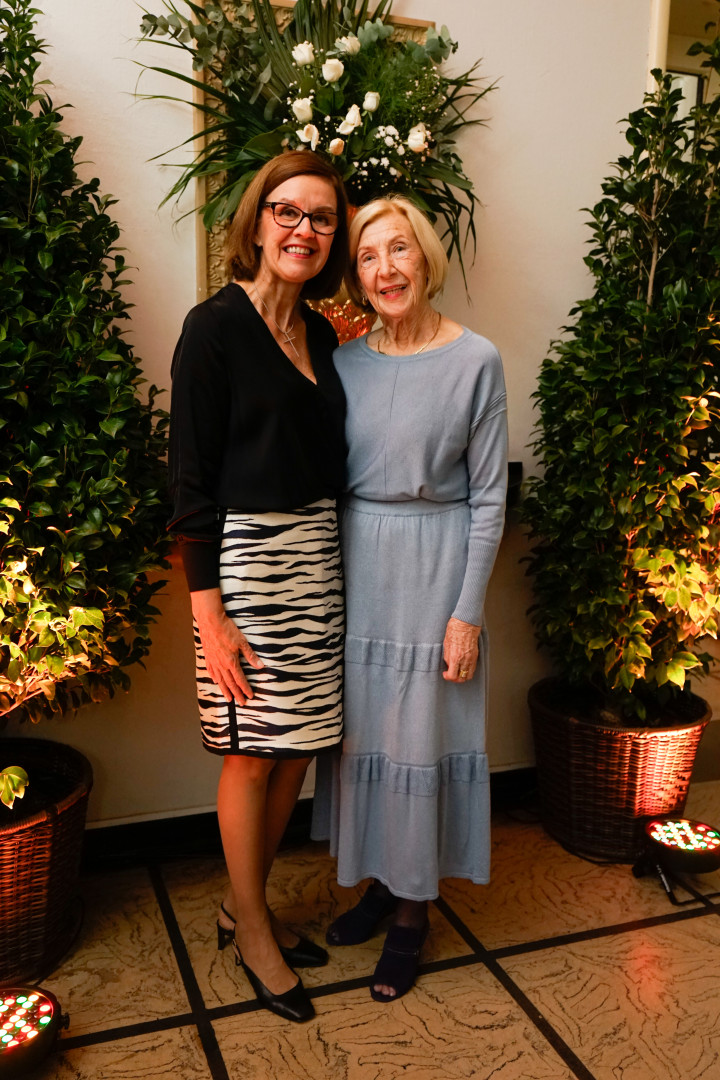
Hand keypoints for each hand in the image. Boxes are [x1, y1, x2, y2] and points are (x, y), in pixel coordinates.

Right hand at [190, 588, 263, 704]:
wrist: (210, 621)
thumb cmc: (227, 629)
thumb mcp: (242, 642)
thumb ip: (251, 655)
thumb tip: (260, 666)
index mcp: (231, 662)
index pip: (240, 679)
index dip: (245, 689)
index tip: (250, 696)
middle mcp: (221, 665)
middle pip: (230, 683)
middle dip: (237, 694)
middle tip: (241, 703)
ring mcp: (213, 661)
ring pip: (220, 680)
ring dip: (225, 690)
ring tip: (229, 699)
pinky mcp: (208, 656)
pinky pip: (211, 671)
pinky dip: (215, 678)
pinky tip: (216, 682)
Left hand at [442, 617, 480, 682]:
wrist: (465, 623)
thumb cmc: (454, 630)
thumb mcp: (446, 645)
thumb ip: (447, 657)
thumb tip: (448, 664)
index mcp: (455, 657)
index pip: (452, 676)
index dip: (448, 677)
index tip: (445, 673)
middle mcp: (464, 660)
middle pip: (462, 678)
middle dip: (455, 679)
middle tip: (451, 674)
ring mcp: (471, 658)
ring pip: (469, 675)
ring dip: (462, 676)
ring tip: (458, 671)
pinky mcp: (475, 655)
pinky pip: (473, 668)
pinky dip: (468, 670)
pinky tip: (463, 666)